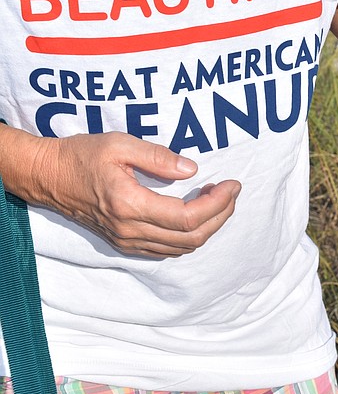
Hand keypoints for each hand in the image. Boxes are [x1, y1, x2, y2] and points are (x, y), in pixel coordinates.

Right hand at [31, 132, 240, 257]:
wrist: (48, 176)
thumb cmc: (82, 155)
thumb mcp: (120, 144)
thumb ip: (158, 157)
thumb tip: (192, 170)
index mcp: (129, 204)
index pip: (188, 217)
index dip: (218, 203)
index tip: (233, 184)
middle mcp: (129, 229)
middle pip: (191, 237)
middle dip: (221, 215)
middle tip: (231, 191)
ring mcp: (126, 240)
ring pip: (181, 247)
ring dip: (208, 226)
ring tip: (217, 198)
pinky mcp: (124, 242)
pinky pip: (166, 249)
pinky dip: (189, 236)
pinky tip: (197, 214)